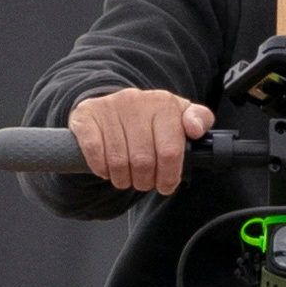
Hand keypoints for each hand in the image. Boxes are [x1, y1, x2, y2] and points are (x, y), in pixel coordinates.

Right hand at [69, 87, 213, 194]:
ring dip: (123, 179)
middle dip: (145, 181)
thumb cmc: (151, 120)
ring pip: (118, 161)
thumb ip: (199, 120)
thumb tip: (195, 129)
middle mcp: (136, 101)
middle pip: (143, 161)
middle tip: (144, 183)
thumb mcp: (179, 117)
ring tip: (127, 178)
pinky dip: (101, 169)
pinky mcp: (86, 117)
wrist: (113, 106)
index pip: (170, 151)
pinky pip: (95, 152)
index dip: (169, 176)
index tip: (165, 185)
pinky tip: (107, 170)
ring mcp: (109, 107)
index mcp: (164, 103)